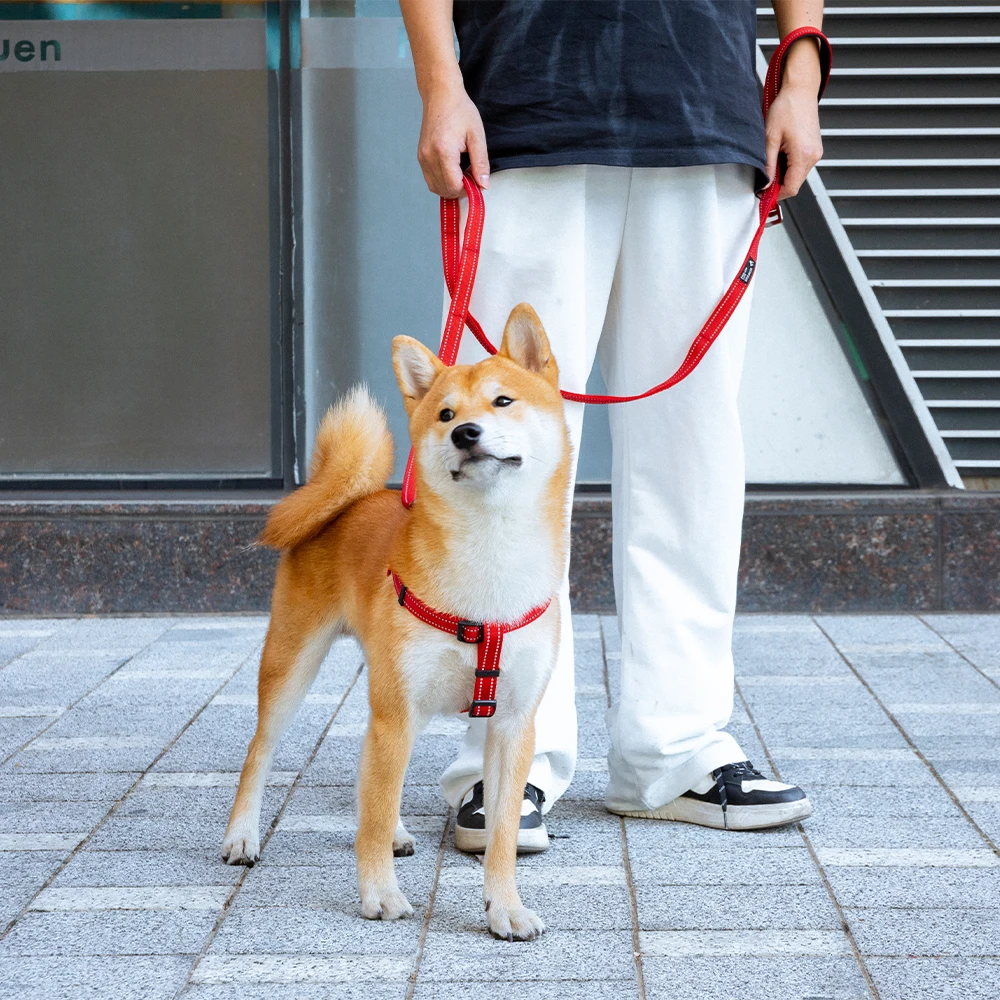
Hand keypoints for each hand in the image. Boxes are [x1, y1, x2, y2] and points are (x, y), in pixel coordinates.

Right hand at [417, 81, 489, 197]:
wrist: (441, 95)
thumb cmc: (459, 110)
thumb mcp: (477, 136)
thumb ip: (481, 163)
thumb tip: (483, 185)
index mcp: (444, 152)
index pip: (453, 186)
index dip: (467, 190)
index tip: (476, 182)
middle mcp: (429, 157)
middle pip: (444, 190)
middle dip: (459, 190)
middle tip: (471, 177)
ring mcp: (422, 157)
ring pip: (435, 187)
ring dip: (450, 187)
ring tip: (462, 173)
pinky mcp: (421, 157)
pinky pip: (430, 179)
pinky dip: (442, 181)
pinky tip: (453, 171)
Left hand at [764, 40, 823, 199]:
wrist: (800, 90)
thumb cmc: (787, 108)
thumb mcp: (770, 138)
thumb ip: (768, 165)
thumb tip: (765, 185)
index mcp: (803, 155)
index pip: (791, 188)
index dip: (775, 195)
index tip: (763, 195)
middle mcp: (814, 156)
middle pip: (795, 184)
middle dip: (778, 184)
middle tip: (764, 175)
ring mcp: (816, 152)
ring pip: (798, 176)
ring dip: (783, 174)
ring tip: (773, 157)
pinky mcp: (815, 149)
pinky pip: (801, 166)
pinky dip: (789, 166)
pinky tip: (781, 153)